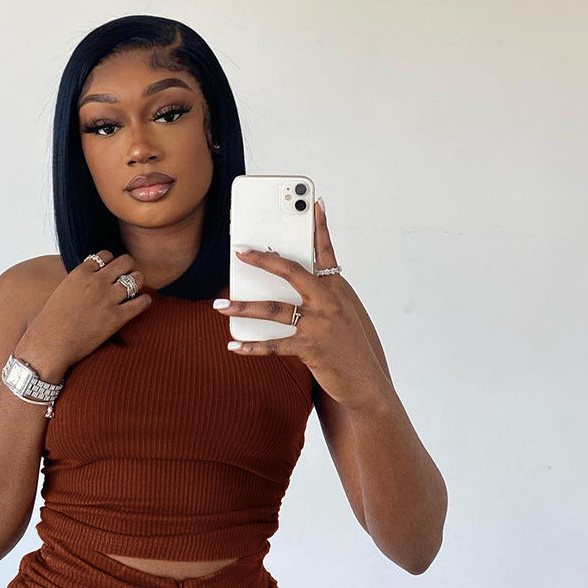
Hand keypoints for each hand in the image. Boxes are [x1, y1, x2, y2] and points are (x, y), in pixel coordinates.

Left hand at [215, 200, 387, 409]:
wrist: (366, 383)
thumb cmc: (352, 348)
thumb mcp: (344, 314)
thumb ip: (322, 297)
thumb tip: (291, 288)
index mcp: (338, 288)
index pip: (326, 252)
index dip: (320, 227)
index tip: (314, 204)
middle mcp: (329, 301)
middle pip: (291, 271)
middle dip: (262, 260)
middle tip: (240, 252)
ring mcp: (319, 324)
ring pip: (273, 309)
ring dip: (242, 307)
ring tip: (220, 305)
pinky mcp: (310, 347)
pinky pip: (273, 344)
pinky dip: (251, 346)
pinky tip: (234, 345)